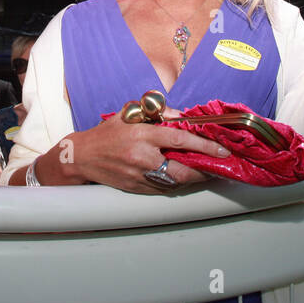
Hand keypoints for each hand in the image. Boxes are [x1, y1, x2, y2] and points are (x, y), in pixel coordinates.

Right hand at [66, 113, 228, 194]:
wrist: (82, 157)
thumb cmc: (107, 134)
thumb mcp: (129, 115)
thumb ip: (156, 112)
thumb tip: (181, 117)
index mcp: (142, 135)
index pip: (179, 140)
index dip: (204, 146)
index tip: (221, 150)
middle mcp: (142, 157)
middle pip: (182, 170)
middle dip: (204, 170)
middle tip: (218, 167)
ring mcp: (139, 176)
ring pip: (175, 182)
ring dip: (193, 178)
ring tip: (206, 172)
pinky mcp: (136, 189)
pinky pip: (163, 189)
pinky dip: (177, 184)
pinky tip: (185, 179)